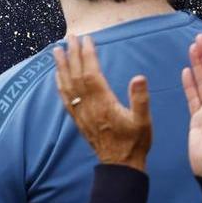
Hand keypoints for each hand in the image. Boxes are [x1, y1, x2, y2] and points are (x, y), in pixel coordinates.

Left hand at [54, 35, 152, 170]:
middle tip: (70, 37)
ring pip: (67, 85)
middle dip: (73, 54)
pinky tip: (57, 75)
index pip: (92, 73)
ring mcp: (81, 112)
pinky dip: (59, 83)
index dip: (88, 55)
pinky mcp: (78, 119)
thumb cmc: (134, 142)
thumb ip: (140, 99)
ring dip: (62, 66)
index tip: (86, 39)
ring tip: (57, 50)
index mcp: (104, 103)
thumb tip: (139, 77)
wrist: (119, 165)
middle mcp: (88, 105)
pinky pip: (64, 98)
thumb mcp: (144, 121)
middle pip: (77, 75)